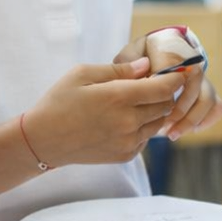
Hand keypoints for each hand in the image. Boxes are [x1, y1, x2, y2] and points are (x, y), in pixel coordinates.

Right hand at [25, 58, 184, 165]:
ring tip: (133, 103)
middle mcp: (128, 121)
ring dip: (153, 111)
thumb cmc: (59, 101)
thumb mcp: (82, 74)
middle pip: (166, 104)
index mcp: (119, 97)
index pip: (165, 88)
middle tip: (149, 85)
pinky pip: (146, 138)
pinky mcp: (125, 155)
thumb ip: (119, 69)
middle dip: (163, 93)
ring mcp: (128, 141)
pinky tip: (122, 121)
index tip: (178, 71)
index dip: (176, 78)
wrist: (43, 141)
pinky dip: (142, 128)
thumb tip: (146, 65)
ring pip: (159, 122)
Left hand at [118, 29, 221, 140]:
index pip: (172, 74)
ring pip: (208, 100)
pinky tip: (187, 130)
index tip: (147, 107)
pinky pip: (217, 106)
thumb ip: (129, 64)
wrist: (160, 48)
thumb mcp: (129, 55)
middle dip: (179, 112)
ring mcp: (202, 76)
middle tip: (163, 128)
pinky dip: (205, 121)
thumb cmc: (140, 55)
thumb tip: (141, 75)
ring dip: (191, 120)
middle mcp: (192, 62)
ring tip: (172, 134)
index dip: (162, 93)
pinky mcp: (207, 89)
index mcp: (172, 50)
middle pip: (194, 89)